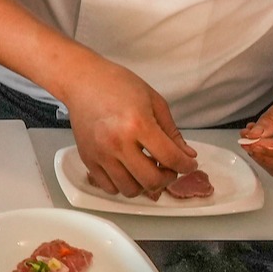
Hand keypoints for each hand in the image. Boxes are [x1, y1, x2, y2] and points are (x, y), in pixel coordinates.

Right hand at [58, 59, 196, 196]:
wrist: (83, 81)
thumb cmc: (119, 85)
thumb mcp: (154, 101)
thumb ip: (172, 132)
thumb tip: (188, 156)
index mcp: (138, 124)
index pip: (170, 158)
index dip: (186, 166)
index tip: (189, 165)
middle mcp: (118, 143)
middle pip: (151, 180)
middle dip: (168, 179)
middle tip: (169, 169)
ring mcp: (100, 154)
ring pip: (130, 190)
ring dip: (145, 185)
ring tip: (147, 170)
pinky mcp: (88, 160)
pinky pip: (109, 188)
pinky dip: (123, 185)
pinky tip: (128, 171)